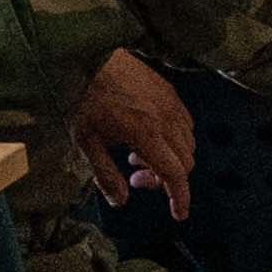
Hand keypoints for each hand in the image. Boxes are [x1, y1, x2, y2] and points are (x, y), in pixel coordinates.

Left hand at [79, 48, 198, 212]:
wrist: (89, 58)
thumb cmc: (84, 98)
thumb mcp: (86, 142)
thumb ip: (105, 174)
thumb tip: (120, 200)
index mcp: (145, 133)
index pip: (174, 173)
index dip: (180, 197)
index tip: (179, 213)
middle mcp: (165, 118)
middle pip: (185, 161)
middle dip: (166, 178)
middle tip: (136, 176)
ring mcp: (171, 103)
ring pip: (187, 143)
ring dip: (170, 158)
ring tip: (137, 154)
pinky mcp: (170, 93)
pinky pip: (184, 124)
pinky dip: (174, 139)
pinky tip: (147, 136)